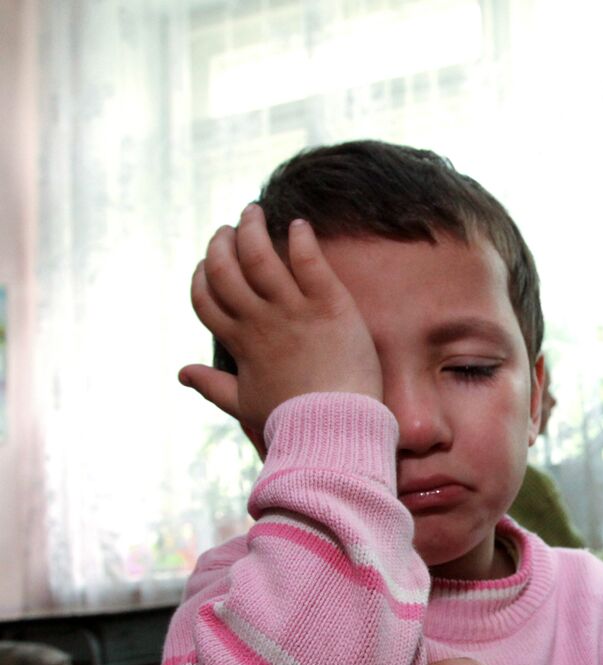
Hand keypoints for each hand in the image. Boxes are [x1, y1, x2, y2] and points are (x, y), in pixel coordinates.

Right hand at [182, 203, 382, 436]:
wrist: (337, 430)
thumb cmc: (294, 423)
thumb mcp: (245, 405)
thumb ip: (213, 386)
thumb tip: (181, 373)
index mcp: (240, 343)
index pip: (206, 299)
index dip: (201, 277)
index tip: (206, 263)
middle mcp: (261, 321)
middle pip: (225, 270)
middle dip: (221, 243)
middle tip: (229, 227)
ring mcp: (294, 311)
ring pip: (260, 256)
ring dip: (252, 229)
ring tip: (255, 212)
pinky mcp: (330, 306)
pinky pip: (309, 261)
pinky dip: (301, 239)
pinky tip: (300, 225)